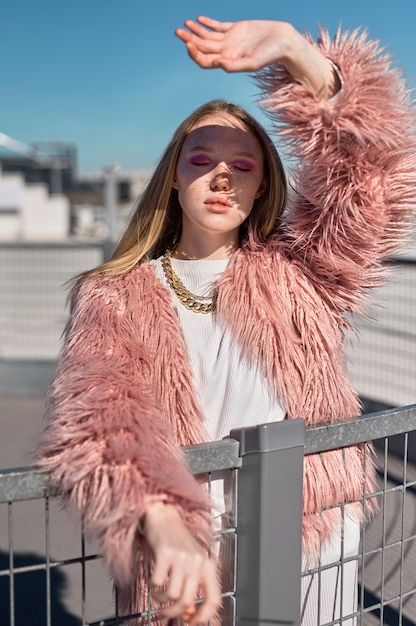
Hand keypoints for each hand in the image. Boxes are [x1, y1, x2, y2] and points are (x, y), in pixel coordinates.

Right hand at [142, 502, 220, 623]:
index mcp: (207, 566)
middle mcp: (197, 561)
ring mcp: (182, 556)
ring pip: (173, 594)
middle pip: (188, 601)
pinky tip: (154, 581)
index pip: (214, 599)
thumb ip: (192, 586)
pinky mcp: (165, 552)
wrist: (164, 517)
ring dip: (161, 600)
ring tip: (157, 594)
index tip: (191, 622)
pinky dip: (153, 586)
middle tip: (165, 612)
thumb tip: (187, 613)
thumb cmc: (177, 542)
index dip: (203, 616)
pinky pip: (158, 581)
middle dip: (174, 613)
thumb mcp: (190, 563)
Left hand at [175, 16, 296, 72]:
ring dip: (196, 31)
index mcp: (228, 62)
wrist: (283, 42)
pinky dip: (208, 22)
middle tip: (178, 31)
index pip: (205, 61)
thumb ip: (235, 65)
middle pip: (203, 48)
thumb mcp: (252, 63)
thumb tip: (217, 64)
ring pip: (207, 36)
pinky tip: (199, 19)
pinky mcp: (236, 29)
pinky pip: (218, 26)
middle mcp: (226, 52)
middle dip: (189, 40)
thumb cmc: (270, 56)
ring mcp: (230, 40)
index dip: (195, 54)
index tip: (189, 44)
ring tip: (185, 24)